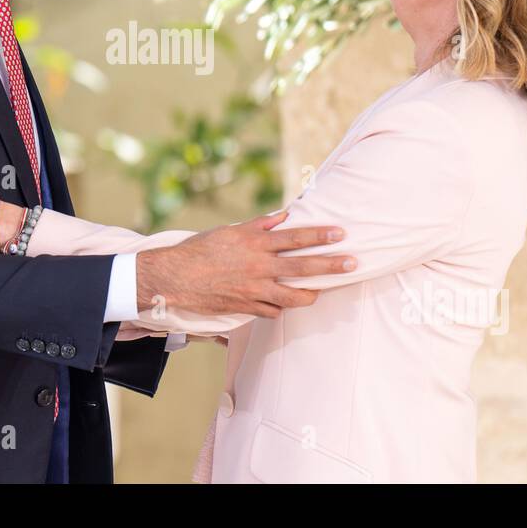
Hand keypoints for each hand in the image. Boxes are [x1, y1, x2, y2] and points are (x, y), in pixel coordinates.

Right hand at [135, 210, 354, 318]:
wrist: (174, 277)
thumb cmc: (200, 249)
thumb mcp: (230, 231)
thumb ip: (259, 225)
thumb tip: (284, 216)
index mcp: (255, 243)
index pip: (295, 238)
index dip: (320, 236)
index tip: (341, 234)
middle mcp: (259, 266)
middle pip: (303, 267)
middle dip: (331, 265)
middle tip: (352, 263)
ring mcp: (254, 290)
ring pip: (293, 296)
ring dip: (311, 294)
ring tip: (321, 291)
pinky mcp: (247, 307)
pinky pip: (273, 310)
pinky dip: (281, 306)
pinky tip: (285, 303)